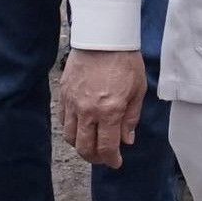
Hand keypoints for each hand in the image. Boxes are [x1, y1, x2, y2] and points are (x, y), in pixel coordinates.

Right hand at [60, 47, 149, 167]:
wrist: (103, 38)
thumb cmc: (124, 61)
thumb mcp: (138, 90)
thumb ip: (131, 118)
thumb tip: (126, 140)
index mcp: (109, 111)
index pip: (106, 147)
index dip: (111, 160)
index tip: (116, 162)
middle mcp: (88, 111)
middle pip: (84, 147)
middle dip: (95, 158)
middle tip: (104, 158)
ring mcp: (73, 103)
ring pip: (70, 137)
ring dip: (81, 146)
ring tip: (91, 145)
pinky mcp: (64, 94)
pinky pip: (63, 120)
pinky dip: (71, 129)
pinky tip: (81, 127)